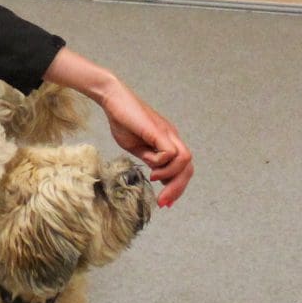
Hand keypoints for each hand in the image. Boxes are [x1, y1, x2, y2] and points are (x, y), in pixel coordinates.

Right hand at [101, 85, 193, 207]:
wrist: (113, 99)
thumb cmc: (122, 120)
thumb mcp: (135, 147)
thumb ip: (148, 158)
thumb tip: (157, 173)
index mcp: (168, 141)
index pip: (182, 168)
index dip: (176, 186)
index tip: (165, 202)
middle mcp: (172, 137)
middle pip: (188, 167)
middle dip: (177, 188)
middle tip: (163, 203)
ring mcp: (167, 133)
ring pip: (185, 160)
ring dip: (171, 176)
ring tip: (154, 178)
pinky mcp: (158, 131)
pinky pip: (171, 153)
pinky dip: (164, 165)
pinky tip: (151, 169)